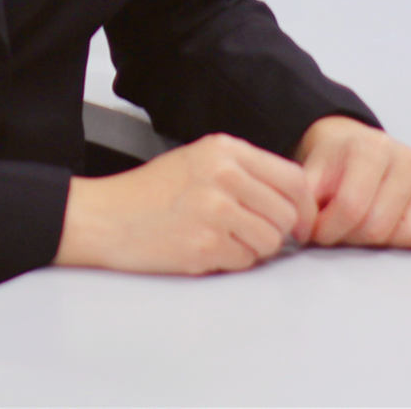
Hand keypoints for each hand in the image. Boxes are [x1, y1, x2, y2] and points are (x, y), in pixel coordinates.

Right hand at [54, 133, 308, 274]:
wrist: (105, 216)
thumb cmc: (152, 192)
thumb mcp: (199, 160)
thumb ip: (244, 171)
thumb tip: (294, 200)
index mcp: (225, 149)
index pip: (293, 178)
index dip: (304, 206)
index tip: (299, 222)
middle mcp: (224, 174)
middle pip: (287, 213)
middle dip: (276, 231)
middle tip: (249, 233)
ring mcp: (215, 210)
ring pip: (270, 241)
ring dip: (253, 248)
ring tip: (222, 239)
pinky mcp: (205, 244)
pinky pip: (244, 261)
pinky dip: (230, 261)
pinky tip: (204, 248)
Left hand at [291, 115, 410, 249]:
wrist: (356, 147)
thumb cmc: (335, 164)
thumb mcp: (312, 171)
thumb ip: (305, 197)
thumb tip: (303, 228)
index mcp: (374, 148)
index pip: (351, 207)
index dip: (327, 229)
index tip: (314, 231)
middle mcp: (410, 160)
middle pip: (380, 227)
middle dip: (350, 237)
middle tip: (337, 230)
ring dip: (382, 242)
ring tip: (362, 227)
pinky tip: (391, 226)